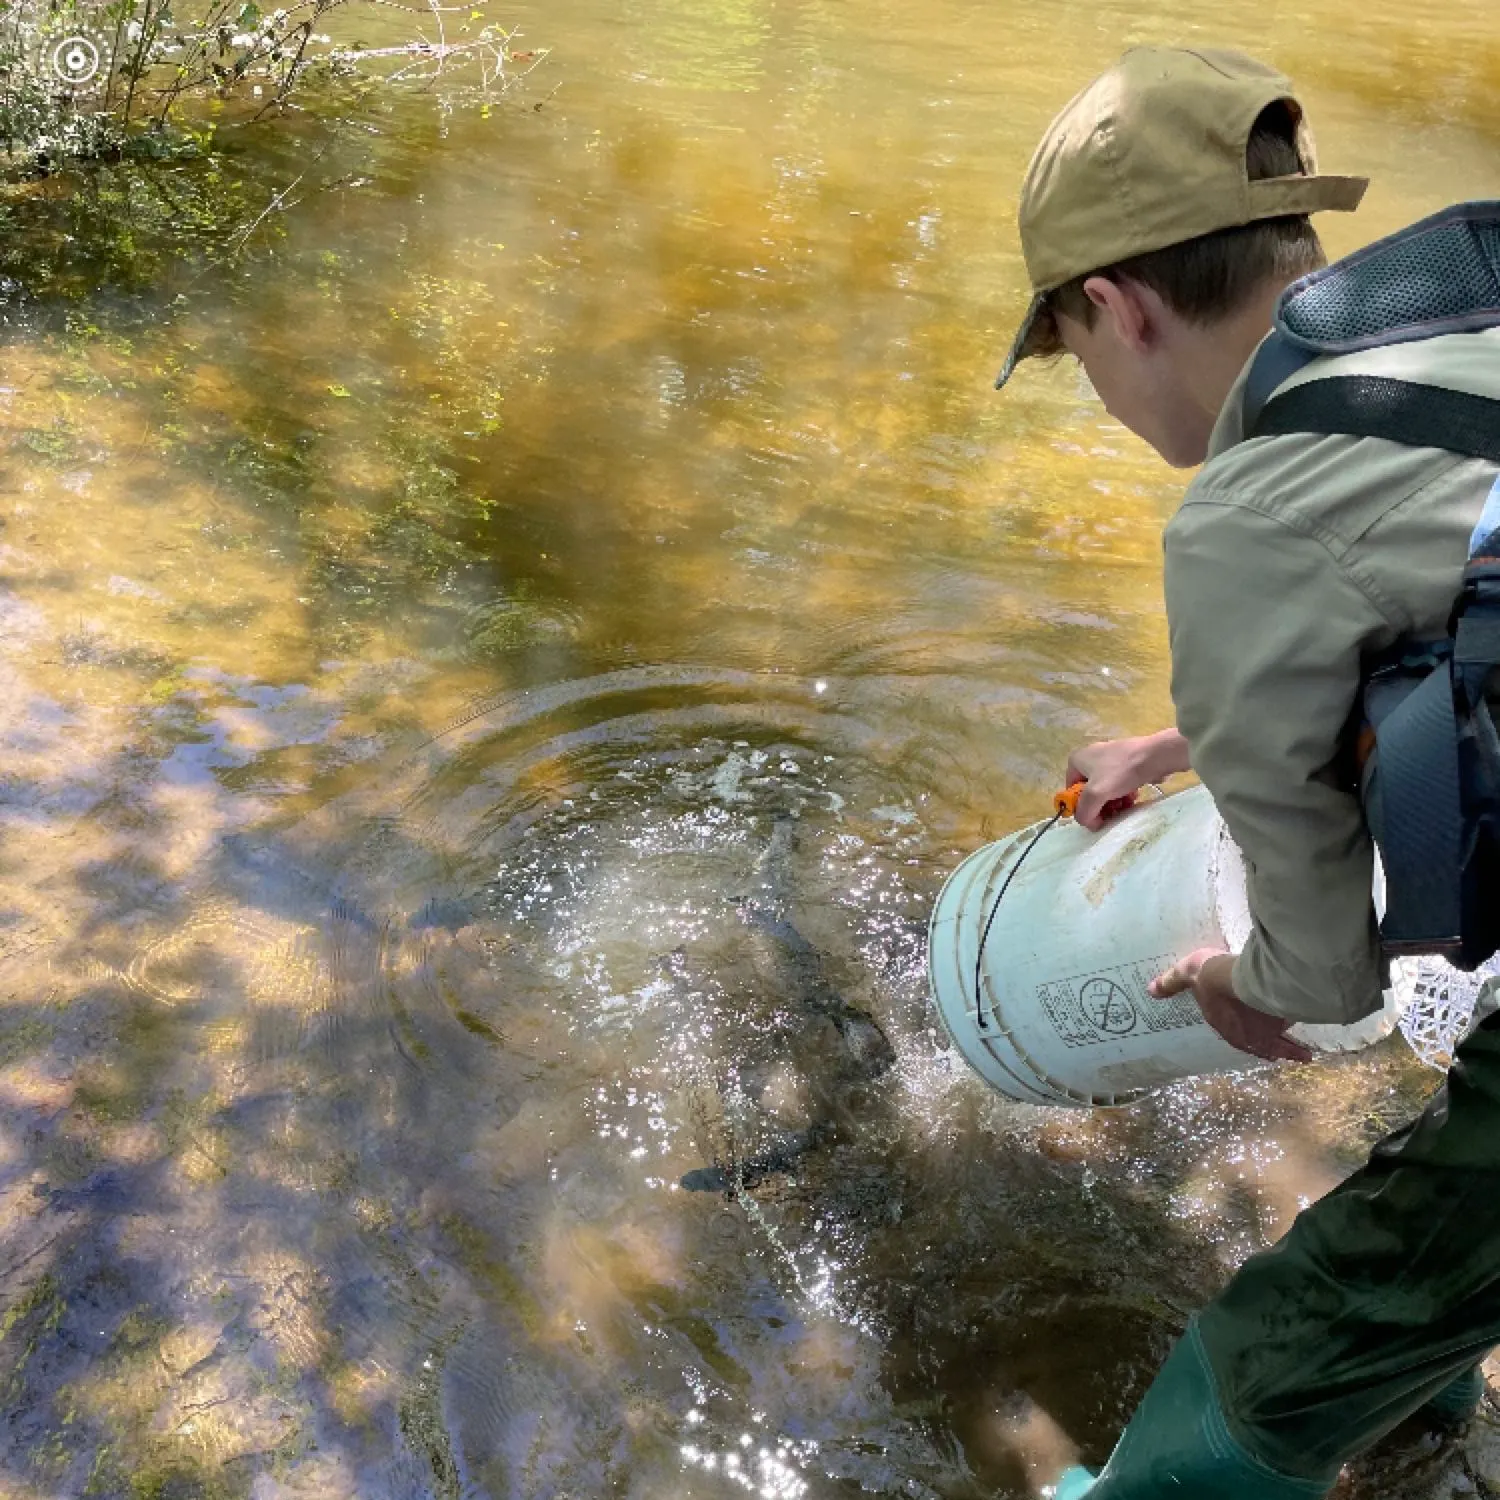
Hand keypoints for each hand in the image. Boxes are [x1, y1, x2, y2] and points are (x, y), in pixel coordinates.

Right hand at [1065, 730, 1189, 831]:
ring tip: (1124, 807)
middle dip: (1100, 806)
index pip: (1071, 791)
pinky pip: (1119, 783)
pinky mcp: (1126, 762)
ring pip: (1105, 789)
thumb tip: (1088, 823)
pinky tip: (1132, 799)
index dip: (1080, 807)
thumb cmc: (1120, 772)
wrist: (1154, 756)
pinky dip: (1123, 794)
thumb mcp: (1095, 794)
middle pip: (1089, 791)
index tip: (1095, 817)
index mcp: (1076, 759)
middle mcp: (1090, 757)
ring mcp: (1109, 758)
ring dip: (1113, 802)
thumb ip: (1084, 812)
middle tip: (1111, 814)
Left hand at [1149, 948, 1311, 1062]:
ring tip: (1306, 1055)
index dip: (1243, 1038)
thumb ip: (1172, 983)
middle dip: (1274, 1051)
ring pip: (1281, 1042)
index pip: (1234, 1035)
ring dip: (1291, 1048)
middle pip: (1262, 1046)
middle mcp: (1248, 1033)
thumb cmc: (1212, 975)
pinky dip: (1303, 1036)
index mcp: (1224, 1025)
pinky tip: (1314, 1037)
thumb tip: (1151, 990)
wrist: (1244, 976)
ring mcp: (1268, 1029)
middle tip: (1286, 1057)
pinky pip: (1295, 1030)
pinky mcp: (1285, 1020)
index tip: (1253, 1046)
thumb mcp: (1187, 973)